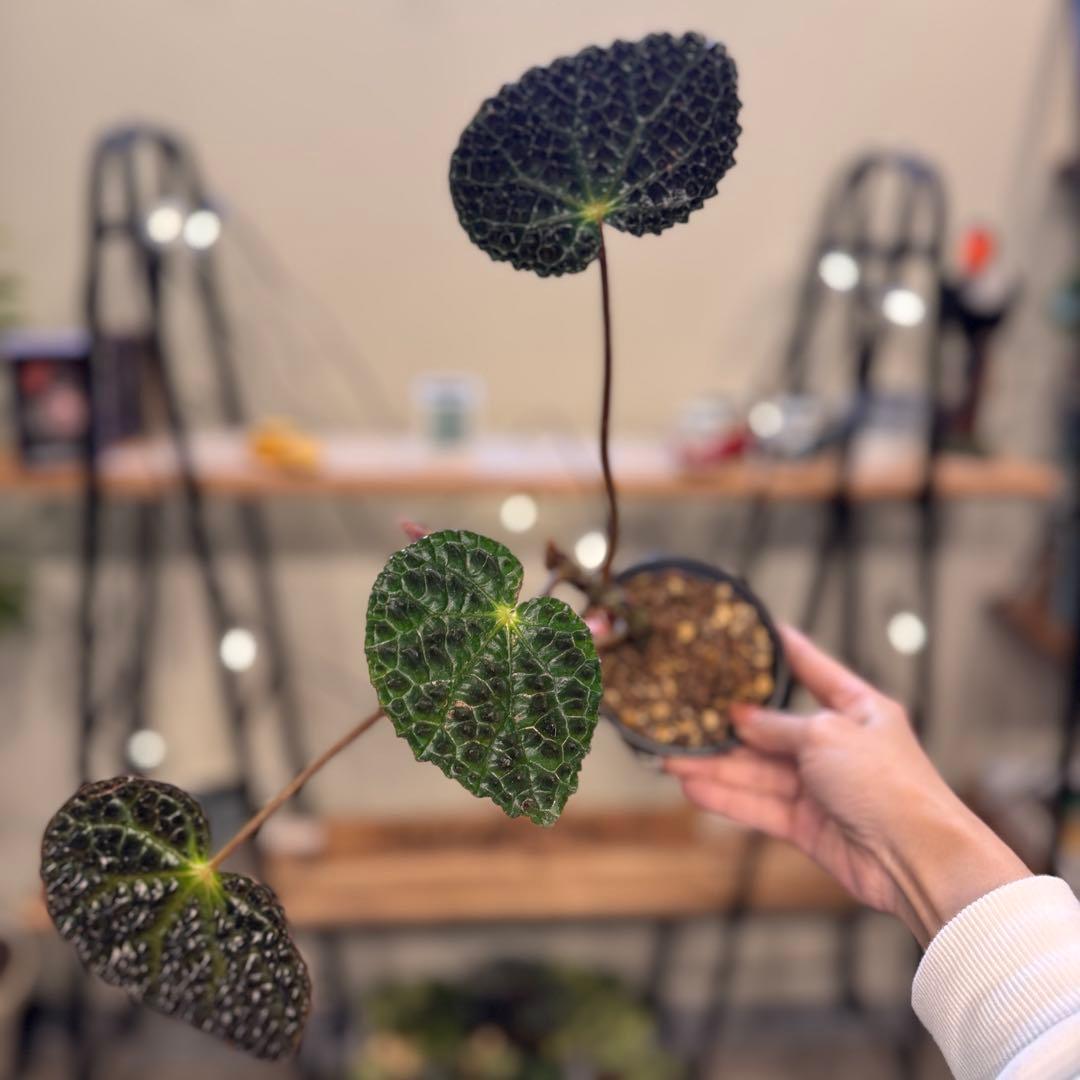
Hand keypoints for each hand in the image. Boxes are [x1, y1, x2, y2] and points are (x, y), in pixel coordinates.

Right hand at [665, 625, 1029, 945]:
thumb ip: (777, 726)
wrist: (916, 859)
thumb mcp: (825, 735)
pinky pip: (759, 806)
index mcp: (857, 709)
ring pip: (757, 771)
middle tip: (685, 716)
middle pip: (772, 729)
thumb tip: (740, 718)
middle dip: (728, 726)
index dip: (785, 650)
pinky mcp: (808, 826)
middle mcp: (837, 746)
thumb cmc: (888, 784)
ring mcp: (821, 788)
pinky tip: (693, 788)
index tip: (757, 631)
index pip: (815, 670)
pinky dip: (727, 798)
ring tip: (671, 758)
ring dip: (715, 766)